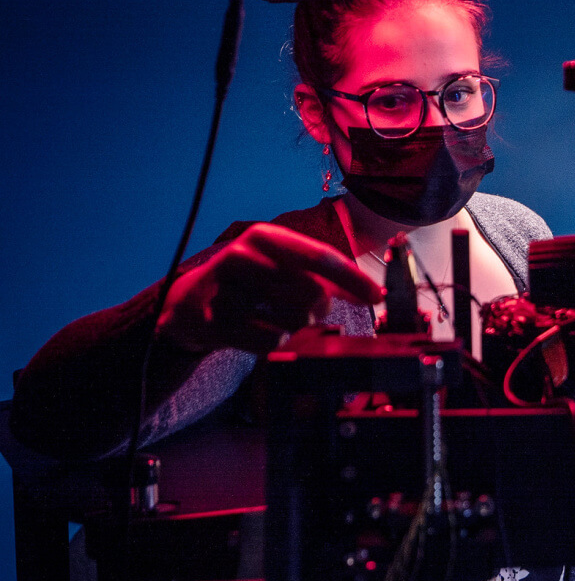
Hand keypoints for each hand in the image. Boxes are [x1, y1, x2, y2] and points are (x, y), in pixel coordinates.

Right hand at [157, 223, 382, 353]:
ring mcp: (227, 289)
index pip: (321, 256)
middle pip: (313, 292)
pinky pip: (272, 341)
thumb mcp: (283, 267)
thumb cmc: (249, 284)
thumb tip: (371, 292)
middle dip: (319, 308)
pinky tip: (259, 331)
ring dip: (296, 326)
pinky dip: (275, 342)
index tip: (377, 295)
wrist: (191, 304)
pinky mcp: (216, 322)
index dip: (354, 278)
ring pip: (294, 318)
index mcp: (266, 238)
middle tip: (306, 310)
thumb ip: (327, 277)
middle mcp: (244, 256)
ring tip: (276, 317)